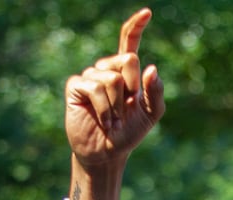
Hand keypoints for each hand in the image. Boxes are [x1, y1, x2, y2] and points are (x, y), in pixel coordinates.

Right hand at [64, 9, 165, 199]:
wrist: (108, 153)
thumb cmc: (129, 132)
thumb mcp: (151, 113)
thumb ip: (156, 91)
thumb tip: (151, 68)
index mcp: (126, 72)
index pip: (129, 42)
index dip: (136, 26)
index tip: (147, 12)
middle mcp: (107, 69)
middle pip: (128, 59)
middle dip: (134, 87)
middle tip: (127, 108)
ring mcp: (90, 75)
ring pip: (113, 77)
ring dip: (117, 105)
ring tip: (112, 119)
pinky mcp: (76, 85)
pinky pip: (96, 87)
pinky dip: (104, 108)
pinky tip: (103, 120)